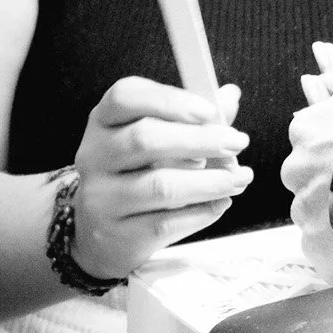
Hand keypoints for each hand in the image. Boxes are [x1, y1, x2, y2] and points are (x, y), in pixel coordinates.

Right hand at [71, 77, 251, 279]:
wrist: (101, 232)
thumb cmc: (135, 172)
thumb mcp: (153, 134)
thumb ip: (192, 116)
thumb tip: (229, 96)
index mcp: (103, 120)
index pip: (126, 97)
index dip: (169, 101)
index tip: (209, 110)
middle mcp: (94, 155)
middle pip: (145, 139)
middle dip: (200, 140)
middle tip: (236, 143)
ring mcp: (101, 197)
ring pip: (160, 186)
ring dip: (209, 181)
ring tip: (238, 177)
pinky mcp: (116, 235)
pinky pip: (165, 222)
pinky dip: (201, 211)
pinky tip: (220, 202)